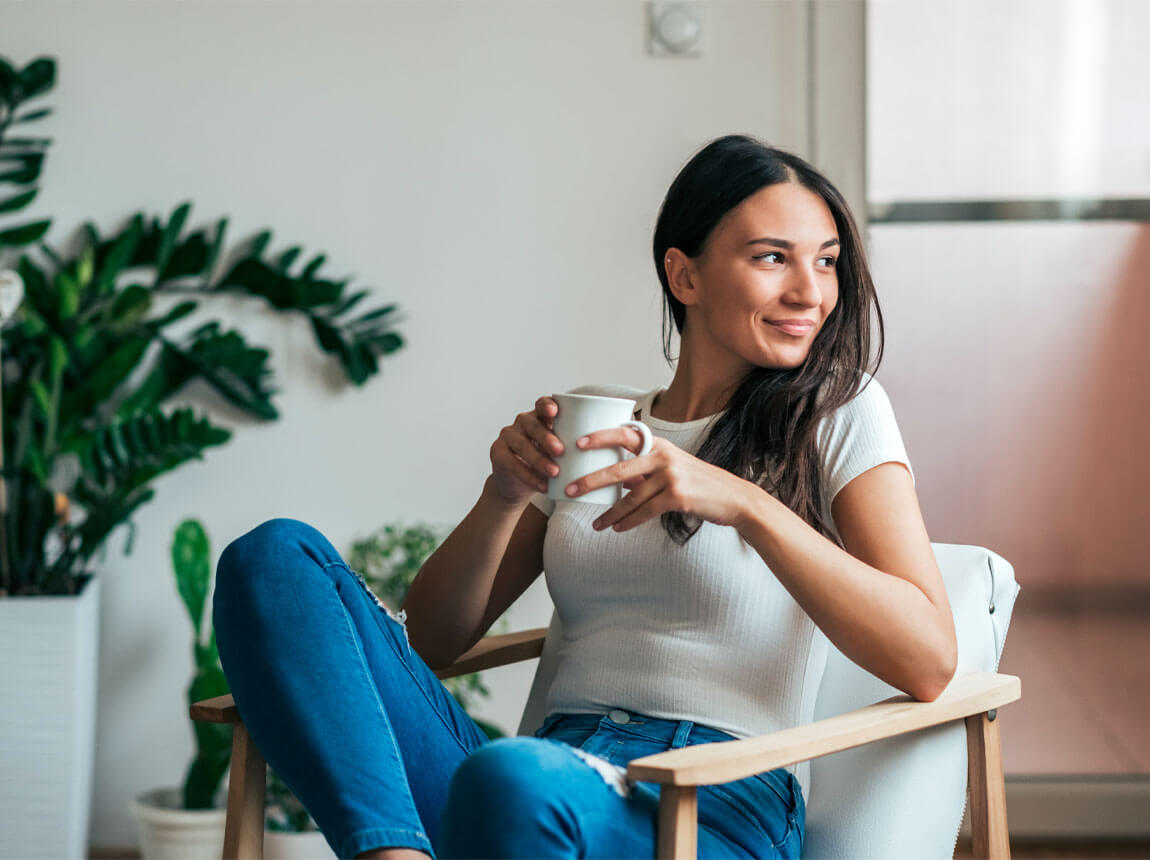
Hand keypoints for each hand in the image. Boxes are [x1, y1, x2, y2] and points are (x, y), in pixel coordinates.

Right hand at [488, 396, 565, 504]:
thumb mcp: (560, 455)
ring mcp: (507, 437)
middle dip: (547, 437)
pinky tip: (542, 486)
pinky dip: (529, 476)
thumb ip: (573, 446)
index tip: (555, 412)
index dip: (547, 406)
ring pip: (522, 444)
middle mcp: (521, 423)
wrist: (518, 486)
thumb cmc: (546, 465)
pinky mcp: (497, 453)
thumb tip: (602, 449)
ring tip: (555, 472)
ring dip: (539, 459)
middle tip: (561, 451)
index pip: (542, 405)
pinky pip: (513, 464)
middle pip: (532, 424)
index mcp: (539, 417)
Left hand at [562, 429, 754, 530]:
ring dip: (610, 513)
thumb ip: (647, 470)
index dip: (600, 437)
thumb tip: (619, 481)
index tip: (578, 443)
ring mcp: (671, 476)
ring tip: (596, 524)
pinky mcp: (677, 496)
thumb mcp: (674, 467)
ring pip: (630, 497)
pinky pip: (645, 511)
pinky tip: (617, 528)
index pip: (625, 435)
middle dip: (591, 480)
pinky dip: (629, 522)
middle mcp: (663, 456)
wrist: (733, 498)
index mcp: (660, 445)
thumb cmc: (701, 483)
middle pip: (619, 469)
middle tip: (569, 489)